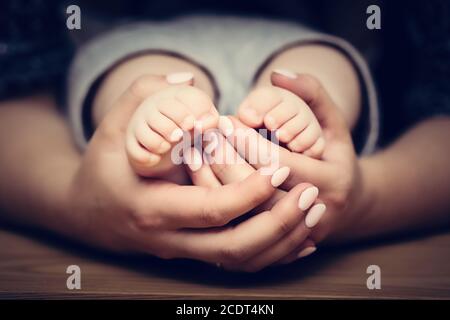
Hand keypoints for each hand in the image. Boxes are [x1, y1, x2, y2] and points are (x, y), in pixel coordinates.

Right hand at [66, 74, 319, 271]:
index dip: (249, 191)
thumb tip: (187, 79)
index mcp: (151, 207)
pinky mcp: (193, 252)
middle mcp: (169, 238)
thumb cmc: (103, 166)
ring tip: (313, 211)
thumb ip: (143, 96)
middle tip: (310, 194)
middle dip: (278, 222)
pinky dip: (273, 253)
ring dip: (282, 240)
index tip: (279, 167)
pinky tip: (300, 239)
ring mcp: (183, 251)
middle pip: (234, 246)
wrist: (87, 214)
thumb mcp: (114, 127)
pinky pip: (238, 263)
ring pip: (241, 261)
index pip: (211, 209)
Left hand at [219, 72, 361, 252]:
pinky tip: (202, 183)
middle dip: (226, 160)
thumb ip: (311, 92)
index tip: (223, 120)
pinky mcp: (280, 247)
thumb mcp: (333, 121)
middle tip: (204, 138)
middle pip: (257, 191)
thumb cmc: (335, 156)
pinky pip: (242, 230)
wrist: (348, 205)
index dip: (247, 140)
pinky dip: (219, 207)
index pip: (278, 161)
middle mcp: (315, 212)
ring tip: (197, 156)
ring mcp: (296, 235)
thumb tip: (276, 73)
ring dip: (216, 184)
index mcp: (331, 180)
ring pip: (245, 215)